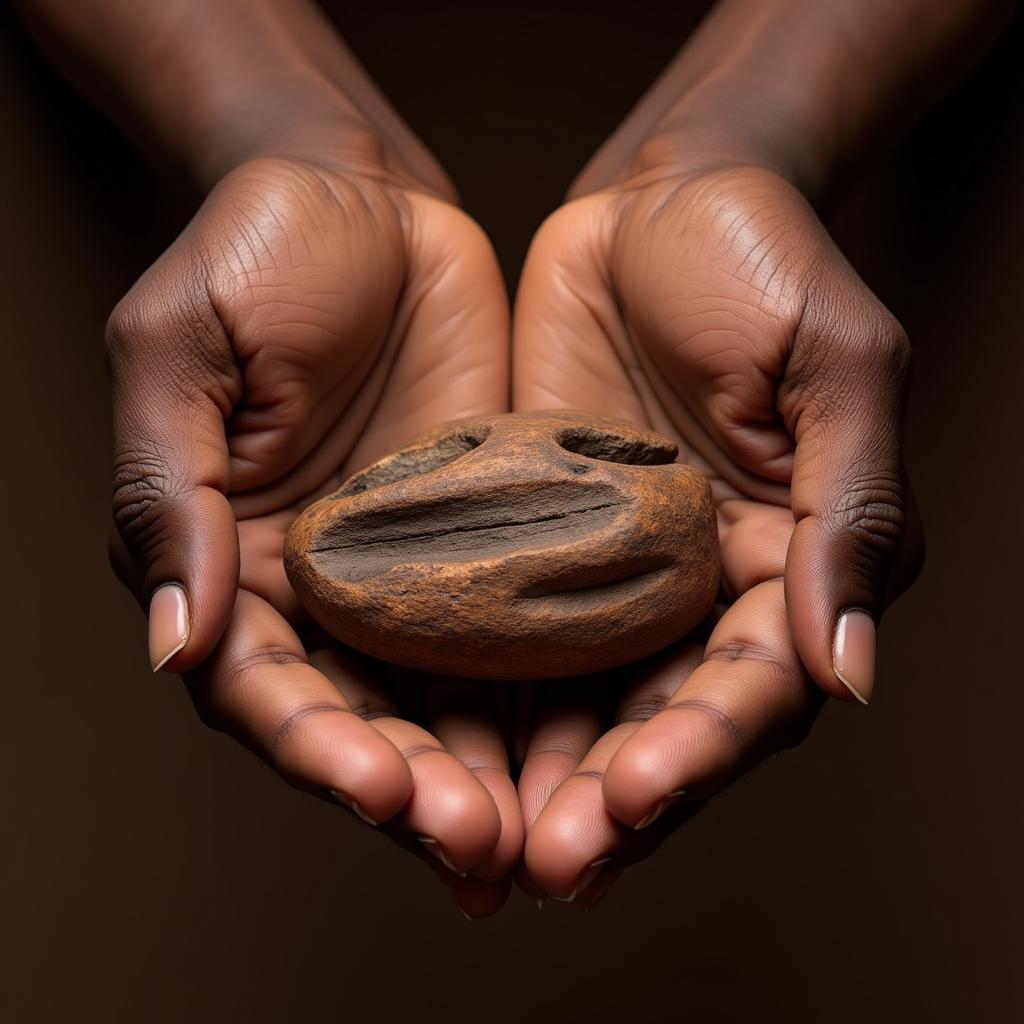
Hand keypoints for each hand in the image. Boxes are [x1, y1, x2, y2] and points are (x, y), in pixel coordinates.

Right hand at [108, 152, 521, 910]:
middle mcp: (324, 588)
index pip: (264, 686)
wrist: (363, 191)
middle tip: (477, 844)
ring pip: (447, 698)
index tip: (381, 792)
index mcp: (232, 561)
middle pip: (363, 717)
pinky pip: (520, 626)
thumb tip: (177, 651)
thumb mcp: (183, 356)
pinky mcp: (493, 533)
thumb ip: (171, 499)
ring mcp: (414, 569)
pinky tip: (590, 747)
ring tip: (538, 836)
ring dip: (487, 772)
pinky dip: (548, 694)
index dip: (317, 746)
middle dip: (415, 790)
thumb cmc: (255, 253)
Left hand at [512, 155, 922, 900]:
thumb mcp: (836, 368)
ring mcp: (607, 573)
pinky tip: (426, 744)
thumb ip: (847, 515)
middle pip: (657, 721)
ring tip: (476, 839)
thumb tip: (849, 676)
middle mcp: (698, 591)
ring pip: (575, 701)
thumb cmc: (763, 262)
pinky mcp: (530, 539)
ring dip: (531, 776)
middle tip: (544, 860)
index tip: (636, 795)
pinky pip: (499, 629)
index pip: (753, 688)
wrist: (658, 199)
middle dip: (605, 796)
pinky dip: (470, 693)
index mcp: (790, 569)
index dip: (702, 750)